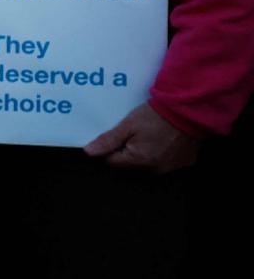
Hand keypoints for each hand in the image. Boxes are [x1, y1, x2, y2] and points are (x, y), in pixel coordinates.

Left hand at [85, 103, 199, 172]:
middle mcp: (156, 168)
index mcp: (140, 160)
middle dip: (127, 150)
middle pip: (130, 163)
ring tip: (147, 133)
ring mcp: (172, 166)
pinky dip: (161, 151)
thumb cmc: (156, 115)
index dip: (109, 148)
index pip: (113, 161)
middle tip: (131, 132)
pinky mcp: (185, 161)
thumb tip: (89, 152)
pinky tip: (162, 137)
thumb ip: (108, 140)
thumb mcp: (128, 125)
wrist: (188, 110)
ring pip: (148, 162)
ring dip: (144, 151)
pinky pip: (165, 160)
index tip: (114, 135)